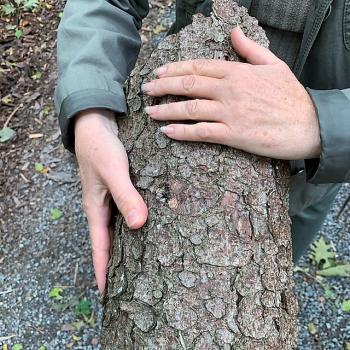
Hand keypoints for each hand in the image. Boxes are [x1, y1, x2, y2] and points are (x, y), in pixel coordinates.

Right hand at [75, 109, 147, 293]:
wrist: (97, 124)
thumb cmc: (101, 147)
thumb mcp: (113, 172)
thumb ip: (126, 196)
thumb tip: (139, 225)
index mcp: (96, 209)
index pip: (99, 247)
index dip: (104, 270)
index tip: (108, 295)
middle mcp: (103, 208)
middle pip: (108, 243)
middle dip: (115, 265)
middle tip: (128, 287)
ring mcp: (111, 200)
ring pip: (118, 230)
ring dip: (125, 247)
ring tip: (139, 265)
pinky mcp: (120, 191)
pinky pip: (126, 214)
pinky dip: (134, 226)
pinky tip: (147, 230)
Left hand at [143, 27, 320, 159]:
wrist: (310, 125)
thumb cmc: (292, 97)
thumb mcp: (274, 65)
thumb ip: (250, 49)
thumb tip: (234, 32)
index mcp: (238, 72)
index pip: (198, 66)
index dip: (175, 68)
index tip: (158, 72)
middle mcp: (229, 90)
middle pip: (188, 84)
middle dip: (164, 86)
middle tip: (147, 89)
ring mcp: (230, 112)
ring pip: (190, 108)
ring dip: (166, 110)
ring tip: (150, 111)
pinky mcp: (233, 134)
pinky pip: (201, 132)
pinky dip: (182, 132)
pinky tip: (167, 131)